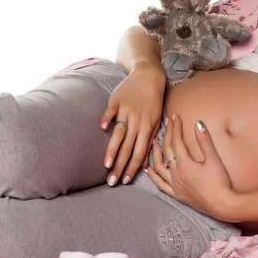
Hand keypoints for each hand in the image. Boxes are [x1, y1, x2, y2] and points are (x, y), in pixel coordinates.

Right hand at [99, 62, 164, 185]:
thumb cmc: (153, 100)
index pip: (139, 152)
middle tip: (111, 181)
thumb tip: (144, 162)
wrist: (148, 76)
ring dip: (113, 150)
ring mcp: (126, 110)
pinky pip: (110, 111)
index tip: (124, 181)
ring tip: (106, 165)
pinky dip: (107, 119)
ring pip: (119, 133)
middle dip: (120, 166)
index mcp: (147, 127)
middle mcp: (137, 120)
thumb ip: (149, 140)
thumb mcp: (155, 120)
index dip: (132, 168)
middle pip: (127, 147)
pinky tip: (102, 129)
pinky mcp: (116, 101)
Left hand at [148, 115, 234, 220]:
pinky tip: (149, 169)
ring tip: (155, 142)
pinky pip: (160, 184)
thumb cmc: (220, 182)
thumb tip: (197, 123)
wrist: (222, 205)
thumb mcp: (213, 159)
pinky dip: (153, 176)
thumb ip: (204, 140)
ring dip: (155, 153)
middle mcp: (176, 174)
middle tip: (167, 123)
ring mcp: (175, 185)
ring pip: (159, 167)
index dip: (175, 127)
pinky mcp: (177, 195)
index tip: (175, 116)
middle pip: (167, 151)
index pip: (176, 141)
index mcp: (185, 164)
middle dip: (166, 135)